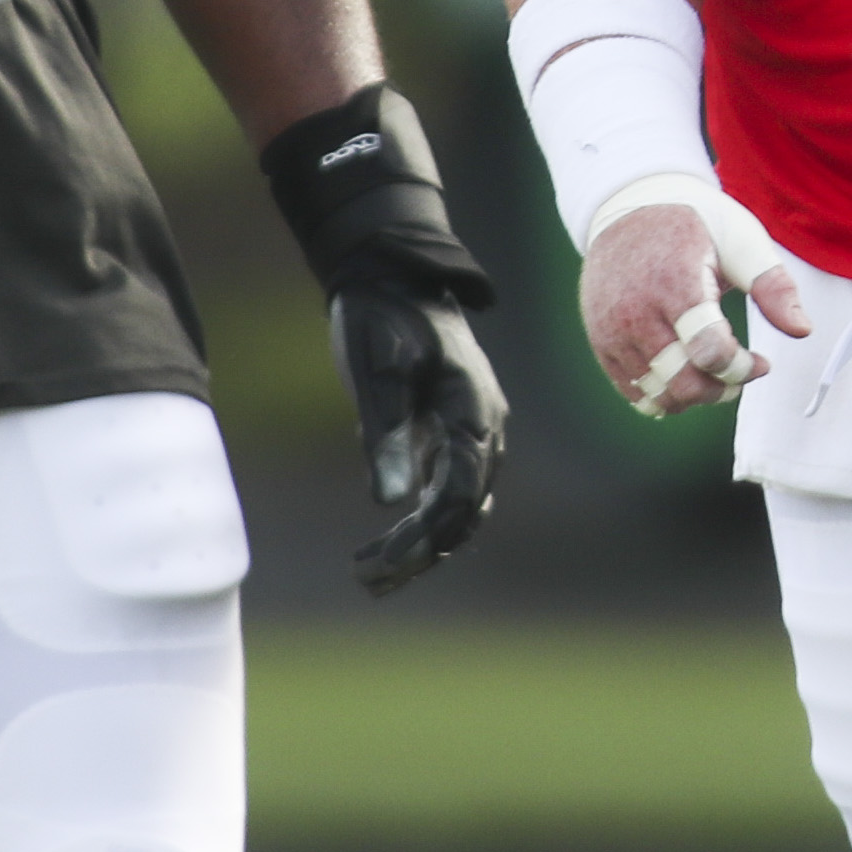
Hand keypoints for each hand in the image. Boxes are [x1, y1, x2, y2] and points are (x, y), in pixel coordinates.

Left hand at [260, 85, 507, 594]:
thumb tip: (389, 501)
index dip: (424, 535)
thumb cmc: (382, 315)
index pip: (460, 491)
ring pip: (460, 507)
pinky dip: (421, 521)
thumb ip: (384, 432)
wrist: (390, 273)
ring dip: (421, 545)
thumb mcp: (376, 369)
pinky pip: (448, 489)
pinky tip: (384, 540)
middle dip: (419, 552)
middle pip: (464, 510)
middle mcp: (484, 426)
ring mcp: (471, 430)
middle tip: (367, 578)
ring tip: (372, 576)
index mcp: (473, 410)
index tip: (382, 563)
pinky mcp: (450, 431)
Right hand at [580, 179, 811, 416]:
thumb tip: (802, 330)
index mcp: (675, 281)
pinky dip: (665, 394)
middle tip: (740, 373)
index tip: (760, 361)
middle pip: (683, 382)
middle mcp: (636, 310)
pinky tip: (685, 372)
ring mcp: (612, 329)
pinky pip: (633, 390)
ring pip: (658, 395)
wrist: (629, 206)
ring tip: (713, 373)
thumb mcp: (742, 240)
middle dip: (723, 389)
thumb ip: (773, 285)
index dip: (742, 368)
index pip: (709, 351)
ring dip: (695, 396)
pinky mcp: (601, 341)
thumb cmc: (696, 224)